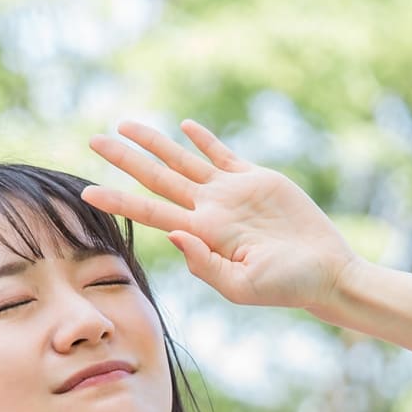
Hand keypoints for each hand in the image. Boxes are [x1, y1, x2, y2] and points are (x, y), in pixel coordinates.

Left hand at [80, 118, 361, 314]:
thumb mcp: (242, 286)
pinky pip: (221, 154)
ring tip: (125, 125)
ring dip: (154, 143)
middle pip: (157, 178)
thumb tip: (173, 234)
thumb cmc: (286, 286)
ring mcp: (230, 193)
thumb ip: (205, 263)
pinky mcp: (255, 180)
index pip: (149, 212)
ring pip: (182, 160)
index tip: (86, 192)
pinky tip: (185, 127)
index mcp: (202, 234)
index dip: (118, 200)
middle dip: (124, 159)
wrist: (325, 271)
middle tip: (92, 140)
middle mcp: (209, 211)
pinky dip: (203, 140)